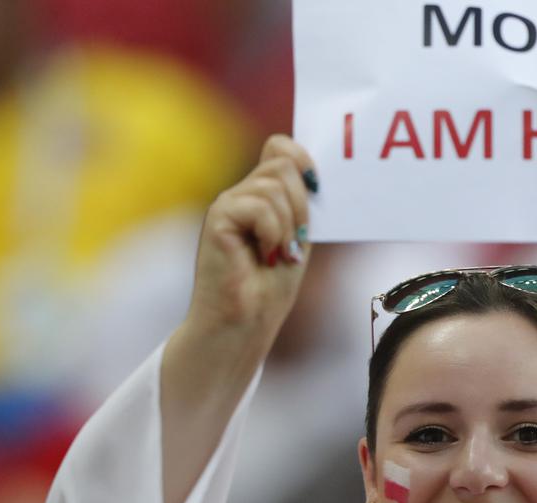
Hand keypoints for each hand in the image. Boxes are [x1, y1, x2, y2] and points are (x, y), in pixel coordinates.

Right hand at [185, 135, 316, 351]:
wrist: (244, 323)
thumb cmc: (269, 289)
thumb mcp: (298, 238)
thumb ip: (302, 205)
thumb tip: (314, 173)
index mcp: (260, 195)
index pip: (279, 146)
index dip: (302, 158)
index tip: (318, 189)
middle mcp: (241, 194)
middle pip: (282, 164)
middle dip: (302, 205)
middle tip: (294, 243)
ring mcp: (228, 204)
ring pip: (274, 186)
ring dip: (288, 227)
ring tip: (278, 255)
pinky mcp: (218, 218)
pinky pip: (260, 208)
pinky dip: (273, 234)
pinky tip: (264, 256)